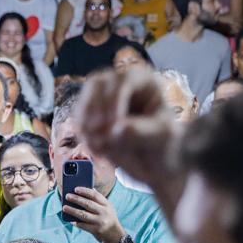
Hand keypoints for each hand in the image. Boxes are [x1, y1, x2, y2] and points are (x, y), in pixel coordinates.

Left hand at [62, 186, 124, 242]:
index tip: (75, 188)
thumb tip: (87, 190)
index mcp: (107, 204)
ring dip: (72, 211)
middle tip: (67, 196)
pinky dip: (76, 222)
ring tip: (64, 207)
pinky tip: (70, 220)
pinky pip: (83, 225)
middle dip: (76, 199)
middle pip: (88, 204)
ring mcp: (100, 222)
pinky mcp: (96, 230)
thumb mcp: (107, 208)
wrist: (114, 235)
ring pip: (83, 215)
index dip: (85, 191)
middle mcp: (104, 212)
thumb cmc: (107, 218)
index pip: (95, 195)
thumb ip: (98, 200)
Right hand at [75, 69, 179, 190]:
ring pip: (83, 102)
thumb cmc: (164, 143)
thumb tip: (117, 128)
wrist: (155, 161)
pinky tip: (99, 151)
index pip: (123, 80)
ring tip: (101, 148)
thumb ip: (142, 132)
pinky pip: (78, 120)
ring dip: (86, 125)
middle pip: (96, 83)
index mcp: (143, 81)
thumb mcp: (161, 137)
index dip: (114, 101)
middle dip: (94, 109)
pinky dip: (84, 136)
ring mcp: (103, 98)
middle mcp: (120, 84)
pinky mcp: (91, 115)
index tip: (114, 126)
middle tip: (98, 133)